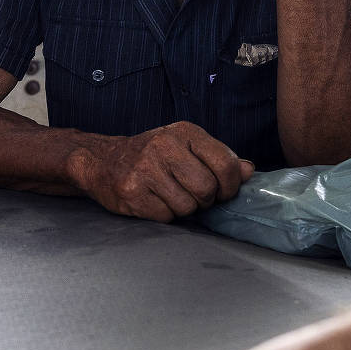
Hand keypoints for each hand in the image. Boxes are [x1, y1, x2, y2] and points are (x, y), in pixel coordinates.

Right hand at [68, 122, 251, 220]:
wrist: (101, 161)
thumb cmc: (152, 156)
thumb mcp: (186, 148)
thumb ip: (219, 159)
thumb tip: (248, 172)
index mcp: (184, 132)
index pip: (226, 165)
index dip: (230, 187)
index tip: (222, 192)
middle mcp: (164, 146)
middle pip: (207, 189)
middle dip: (204, 200)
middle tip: (191, 194)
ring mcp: (145, 169)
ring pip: (187, 206)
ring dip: (183, 209)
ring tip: (169, 195)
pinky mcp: (131, 192)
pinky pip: (166, 217)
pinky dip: (164, 216)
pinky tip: (153, 201)